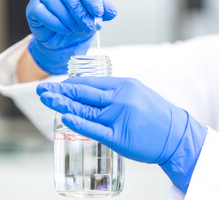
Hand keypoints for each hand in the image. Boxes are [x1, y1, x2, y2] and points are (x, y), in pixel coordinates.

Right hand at [26, 0, 116, 74]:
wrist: (59, 36)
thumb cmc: (76, 19)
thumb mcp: (92, 14)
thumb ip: (103, 10)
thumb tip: (112, 11)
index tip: (98, 12)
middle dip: (80, 13)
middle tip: (89, 26)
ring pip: (55, 5)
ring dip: (70, 20)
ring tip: (78, 29)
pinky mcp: (32, 7)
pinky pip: (44, 15)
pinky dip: (58, 25)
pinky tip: (65, 30)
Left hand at [37, 77, 206, 192]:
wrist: (176, 134)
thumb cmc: (156, 115)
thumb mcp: (136, 93)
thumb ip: (114, 93)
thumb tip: (92, 93)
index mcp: (123, 85)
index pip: (90, 82)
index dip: (71, 84)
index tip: (57, 86)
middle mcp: (119, 98)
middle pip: (84, 92)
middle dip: (60, 91)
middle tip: (42, 90)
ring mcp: (118, 116)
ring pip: (85, 108)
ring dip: (63, 103)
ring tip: (46, 99)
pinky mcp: (119, 136)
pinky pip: (94, 128)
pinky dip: (78, 122)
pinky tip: (64, 116)